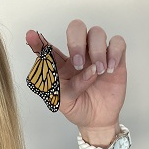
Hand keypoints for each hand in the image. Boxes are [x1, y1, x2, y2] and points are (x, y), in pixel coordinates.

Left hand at [26, 19, 127, 135]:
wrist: (97, 120)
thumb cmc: (78, 107)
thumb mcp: (65, 103)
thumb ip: (70, 87)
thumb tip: (88, 71)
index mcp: (61, 64)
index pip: (48, 48)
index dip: (39, 40)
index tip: (30, 36)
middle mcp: (79, 54)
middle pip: (76, 28)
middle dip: (76, 41)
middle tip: (77, 63)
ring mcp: (97, 55)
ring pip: (97, 33)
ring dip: (97, 50)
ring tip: (99, 71)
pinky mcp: (115, 59)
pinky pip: (118, 43)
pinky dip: (114, 52)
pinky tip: (110, 69)